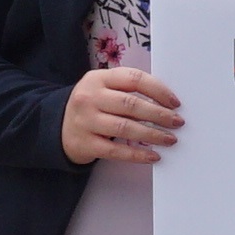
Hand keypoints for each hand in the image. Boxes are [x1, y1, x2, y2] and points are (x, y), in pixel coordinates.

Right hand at [60, 67, 182, 166]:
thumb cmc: (91, 106)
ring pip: (125, 128)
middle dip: (159, 114)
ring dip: (152, 134)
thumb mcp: (102, 88)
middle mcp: (90, 97)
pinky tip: (153, 156)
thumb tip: (165, 102)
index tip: (175, 103)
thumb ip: (127, 89)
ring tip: (170, 139)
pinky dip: (137, 154)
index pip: (133, 79)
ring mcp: (85, 121)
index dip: (158, 90)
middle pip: (131, 104)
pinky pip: (116, 151)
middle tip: (177, 122)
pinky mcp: (85, 144)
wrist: (57, 127)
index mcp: (98, 78)